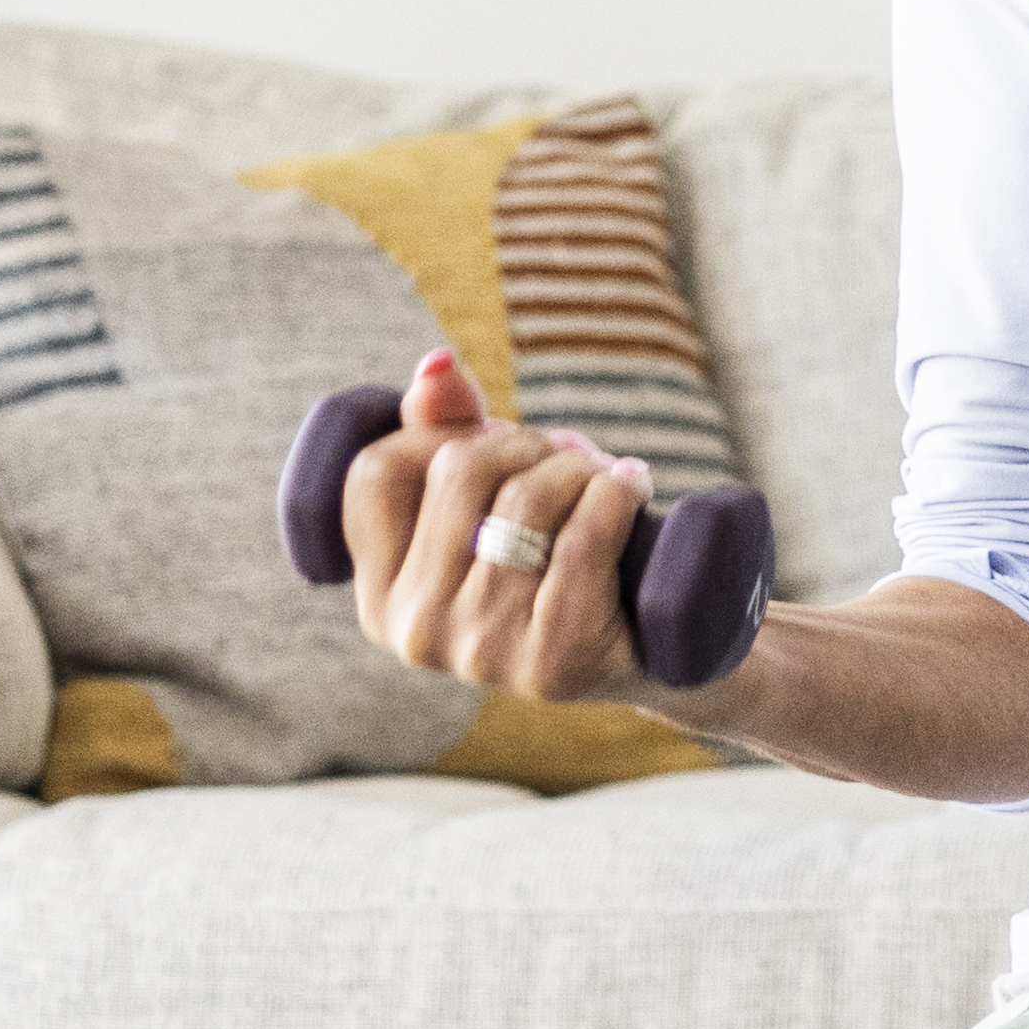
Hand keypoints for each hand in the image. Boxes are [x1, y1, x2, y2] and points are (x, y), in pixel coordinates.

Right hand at [336, 344, 655, 711]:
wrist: (651, 650)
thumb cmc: (553, 561)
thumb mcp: (490, 498)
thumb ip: (447, 428)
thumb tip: (438, 366)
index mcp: (380, 598)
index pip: (377, 471)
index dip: (439, 434)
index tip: (489, 441)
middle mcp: (416, 632)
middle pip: (459, 469)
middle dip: (525, 442)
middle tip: (566, 452)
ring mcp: (480, 652)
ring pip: (526, 499)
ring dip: (579, 466)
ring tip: (604, 473)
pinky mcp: (552, 662)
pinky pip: (582, 538)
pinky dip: (616, 494)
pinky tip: (632, 488)